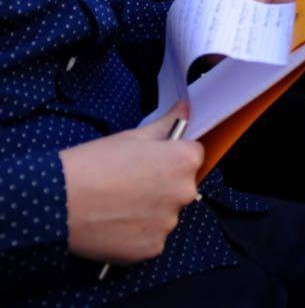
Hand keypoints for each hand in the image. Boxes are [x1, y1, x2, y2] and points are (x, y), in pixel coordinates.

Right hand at [60, 104, 202, 263]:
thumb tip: (184, 109)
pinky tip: (113, 225)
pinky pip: (150, 239)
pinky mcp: (152, 248)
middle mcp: (184, 192)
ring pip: (165, 214)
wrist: (57, 202)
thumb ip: (166, 125)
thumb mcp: (131, 137)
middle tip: (129, 185)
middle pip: (181, 187)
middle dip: (162, 185)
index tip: (150, 162)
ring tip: (117, 206)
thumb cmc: (92, 165)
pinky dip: (136, 235)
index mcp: (183, 162)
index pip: (193, 155)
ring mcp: (169, 223)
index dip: (170, 157)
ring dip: (149, 212)